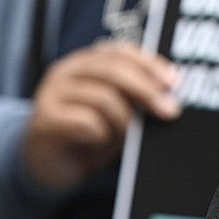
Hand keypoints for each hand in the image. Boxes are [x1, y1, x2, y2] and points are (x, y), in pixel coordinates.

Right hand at [21, 40, 179, 190]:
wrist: (49, 166)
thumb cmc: (89, 135)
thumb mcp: (117, 112)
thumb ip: (135, 98)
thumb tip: (170, 96)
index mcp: (85, 62)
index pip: (120, 52)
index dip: (149, 64)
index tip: (174, 82)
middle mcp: (66, 71)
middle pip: (113, 70)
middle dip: (146, 90)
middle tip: (169, 111)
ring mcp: (51, 93)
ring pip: (104, 97)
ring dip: (123, 120)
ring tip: (123, 135)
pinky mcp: (44, 119)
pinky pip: (87, 122)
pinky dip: (102, 135)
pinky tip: (98, 142)